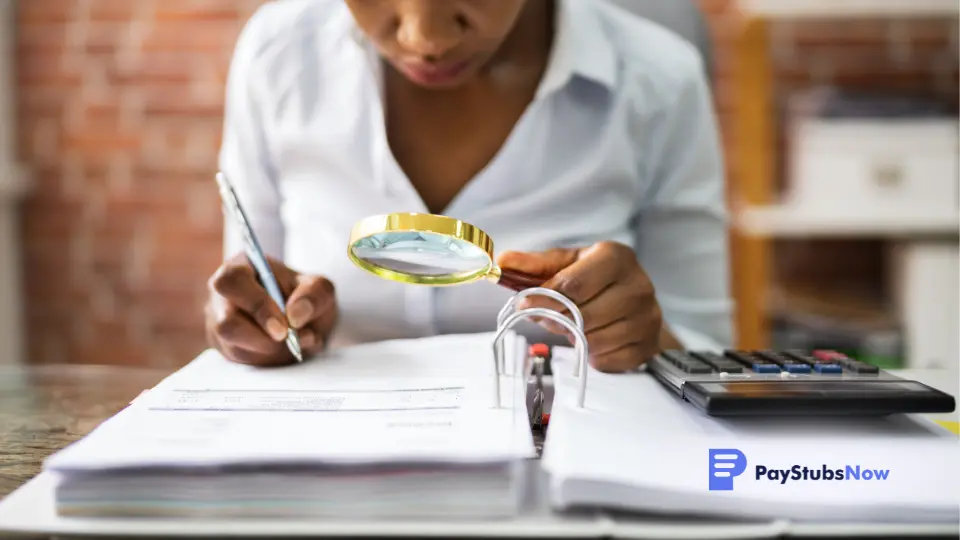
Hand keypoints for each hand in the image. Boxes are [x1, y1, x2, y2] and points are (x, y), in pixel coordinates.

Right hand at [204, 253, 337, 365]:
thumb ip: (313, 295)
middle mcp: (221, 296)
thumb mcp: (319, 288)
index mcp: (240, 267)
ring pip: (235, 348)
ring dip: (271, 351)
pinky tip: (285, 350)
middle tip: (287, 339)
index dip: (257, 305)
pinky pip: (242, 362)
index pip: (233, 281)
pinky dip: (269, 360)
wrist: (302, 316)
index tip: (283, 327)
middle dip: (260, 338)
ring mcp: (218, 324)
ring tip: (295, 342)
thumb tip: (295, 316)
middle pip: (225, 323)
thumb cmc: (304, 296)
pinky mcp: (225, 347)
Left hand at [497, 242, 671, 371]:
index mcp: (616, 257)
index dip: (544, 297)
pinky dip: (591, 354)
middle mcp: (638, 285)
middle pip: (582, 315)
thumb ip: (534, 264)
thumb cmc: (597, 280)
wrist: (636, 303)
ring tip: (575, 324)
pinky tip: (594, 338)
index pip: (574, 284)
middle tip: (549, 316)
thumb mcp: (567, 264)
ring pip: (592, 340)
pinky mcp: (648, 346)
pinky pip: (605, 360)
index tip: (525, 303)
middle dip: (557, 319)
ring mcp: (647, 318)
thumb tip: (502, 262)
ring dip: (574, 337)